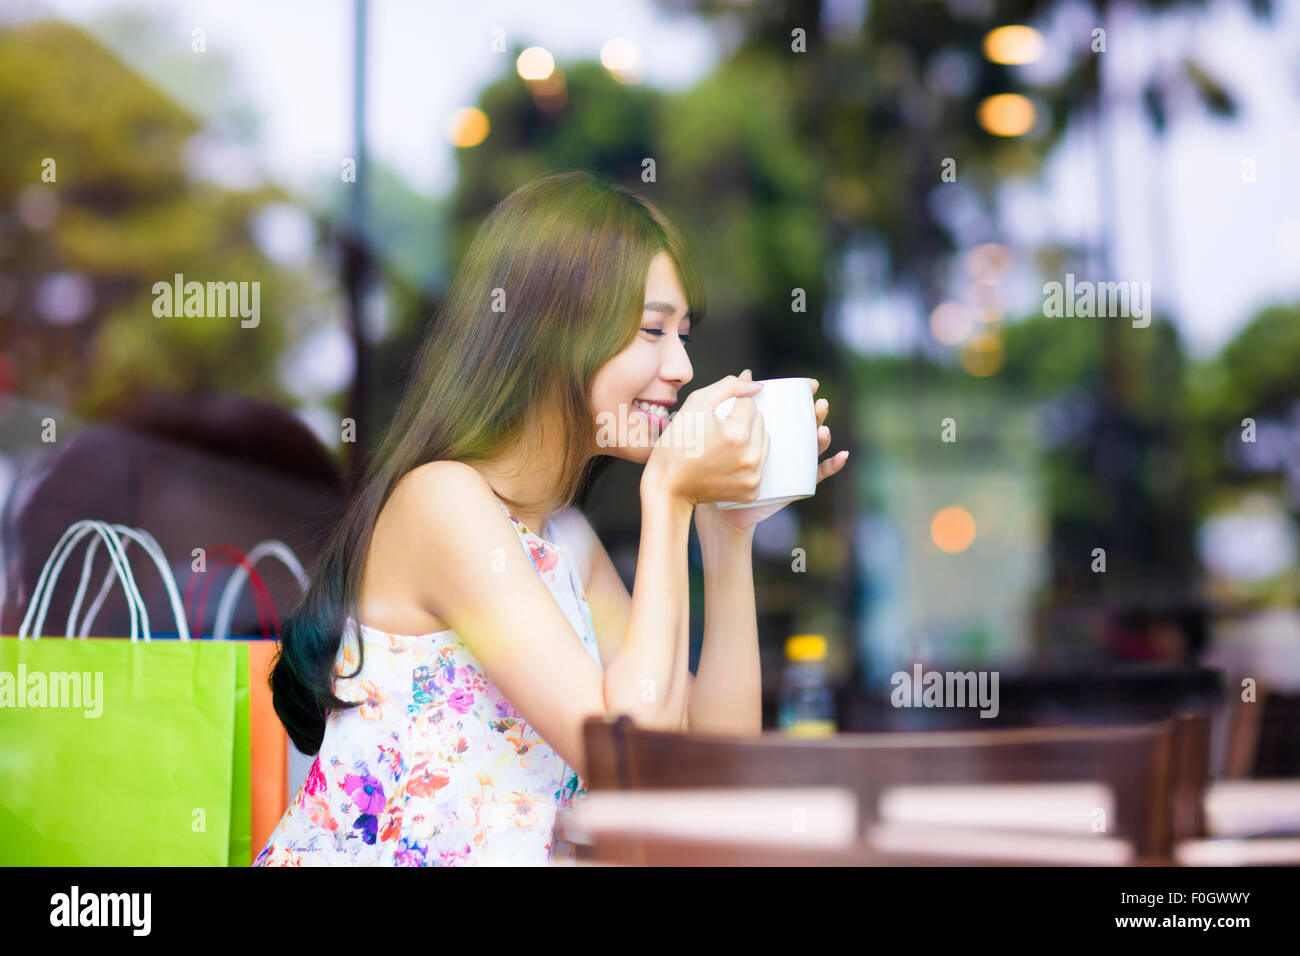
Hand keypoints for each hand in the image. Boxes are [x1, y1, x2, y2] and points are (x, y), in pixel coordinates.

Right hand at [642, 371, 768, 506]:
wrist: (668, 488)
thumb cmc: (676, 447)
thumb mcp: (695, 405)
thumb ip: (728, 386)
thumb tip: (752, 380)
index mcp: (737, 432)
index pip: (749, 403)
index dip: (729, 407)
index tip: (713, 420)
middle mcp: (750, 456)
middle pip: (759, 421)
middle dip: (741, 422)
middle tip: (715, 435)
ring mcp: (752, 476)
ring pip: (763, 441)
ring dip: (748, 439)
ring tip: (722, 448)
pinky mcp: (752, 491)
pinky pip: (759, 464)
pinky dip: (746, 461)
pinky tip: (726, 464)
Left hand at [694, 374, 848, 538]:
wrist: (712, 500)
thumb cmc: (712, 459)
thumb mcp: (720, 424)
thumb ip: (732, 396)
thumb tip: (748, 374)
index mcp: (769, 430)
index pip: (791, 410)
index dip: (805, 396)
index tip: (811, 384)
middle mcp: (783, 446)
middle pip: (806, 426)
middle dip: (817, 414)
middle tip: (820, 404)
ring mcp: (790, 465)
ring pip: (813, 448)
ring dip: (823, 437)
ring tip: (823, 429)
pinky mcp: (793, 485)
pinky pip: (816, 475)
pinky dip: (832, 466)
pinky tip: (841, 456)